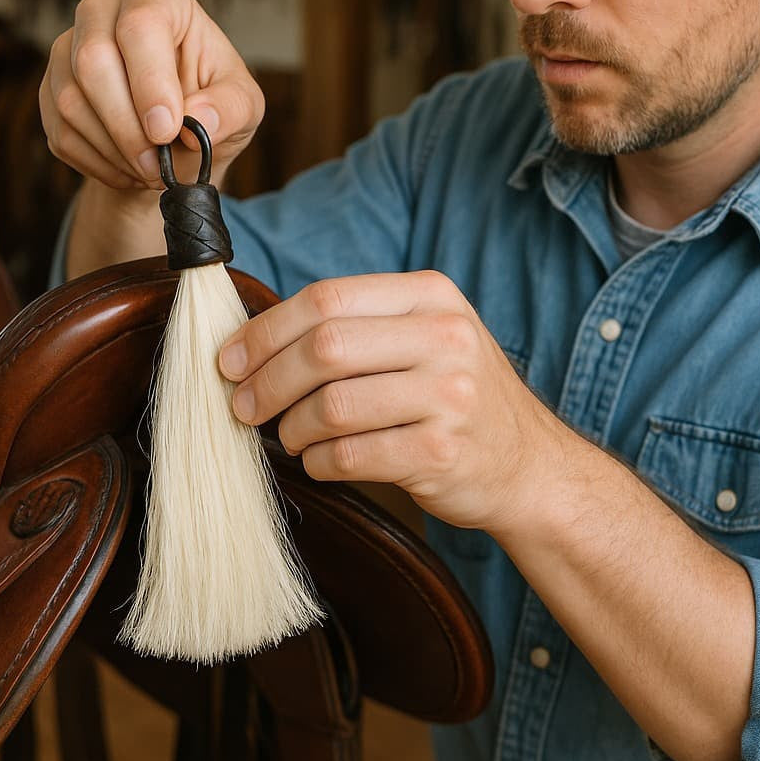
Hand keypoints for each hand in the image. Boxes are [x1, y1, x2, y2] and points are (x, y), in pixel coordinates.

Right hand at [40, 0, 264, 191]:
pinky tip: (128, 169)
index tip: (168, 130)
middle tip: (159, 166)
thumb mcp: (244, 105)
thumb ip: (231, 109)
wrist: (175, 137)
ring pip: (71, 101)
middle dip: (128, 128)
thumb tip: (199, 119)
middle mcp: (102, 10)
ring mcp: (67, 48)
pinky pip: (60, 131)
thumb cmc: (213, 104)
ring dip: (115, 151)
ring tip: (152, 170)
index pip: (140, 25)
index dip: (150, 82)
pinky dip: (98, 163)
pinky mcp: (50, 89)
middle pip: (93, 61)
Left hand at [218, 271, 566, 533]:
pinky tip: (321, 461)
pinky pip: (351, 455)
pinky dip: (319, 462)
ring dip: (292, 427)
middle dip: (267, 380)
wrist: (529, 464)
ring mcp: (449, 396)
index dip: (266, 330)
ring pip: (331, 406)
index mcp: (431, 295)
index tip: (230, 359)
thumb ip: (355, 327)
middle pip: (324, 348)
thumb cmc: (453, 395)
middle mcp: (446, 337)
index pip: (327, 299)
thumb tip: (251, 341)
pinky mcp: (443, 454)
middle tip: (243, 405)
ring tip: (289, 436)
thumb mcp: (423, 337)